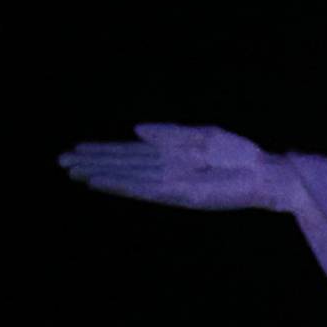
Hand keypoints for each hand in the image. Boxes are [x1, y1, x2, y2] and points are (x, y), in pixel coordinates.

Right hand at [59, 123, 290, 211]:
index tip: (78, 149)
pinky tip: (102, 183)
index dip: (103, 151)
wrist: (265, 174)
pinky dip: (122, 186)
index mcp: (171, 154)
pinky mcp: (179, 196)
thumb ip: (169, 134)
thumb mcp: (203, 136)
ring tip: (74, 173)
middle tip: (62, 162)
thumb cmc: (240, 155)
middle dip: (93, 164)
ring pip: (127, 179)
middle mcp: (166, 170)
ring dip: (100, 175)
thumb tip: (135, 130)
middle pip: (121, 166)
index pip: (129, 153)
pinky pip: (145, 190)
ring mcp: (171, 184)